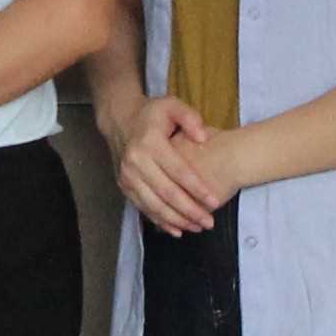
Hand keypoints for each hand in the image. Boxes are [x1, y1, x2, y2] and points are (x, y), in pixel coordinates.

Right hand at [109, 96, 234, 234]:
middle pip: (167, 193)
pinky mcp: (124, 186)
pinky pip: (143, 208)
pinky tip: (176, 230)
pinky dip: (160, 221)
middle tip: (209, 222)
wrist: (120, 119)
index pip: (178, 171)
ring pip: (154, 205)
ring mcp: (127, 176)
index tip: (215, 201)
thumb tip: (203, 137)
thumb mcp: (172, 105)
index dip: (197, 188)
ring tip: (197, 227)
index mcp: (150, 143)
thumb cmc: (152, 114)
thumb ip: (190, 118)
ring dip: (176, 220)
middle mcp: (136, 162)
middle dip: (189, 211)